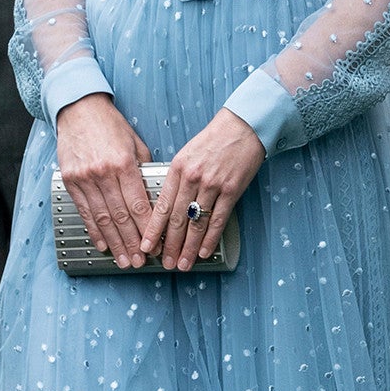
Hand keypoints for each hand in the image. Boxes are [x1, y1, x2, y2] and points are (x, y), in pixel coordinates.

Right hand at [55, 93, 152, 266]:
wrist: (79, 110)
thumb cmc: (111, 126)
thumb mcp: (135, 144)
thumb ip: (143, 171)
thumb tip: (153, 198)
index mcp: (123, 164)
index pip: (138, 205)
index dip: (147, 229)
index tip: (154, 245)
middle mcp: (102, 173)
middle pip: (120, 217)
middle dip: (132, 243)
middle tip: (139, 261)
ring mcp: (84, 179)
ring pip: (101, 218)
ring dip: (114, 243)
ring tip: (123, 260)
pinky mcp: (70, 181)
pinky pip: (83, 212)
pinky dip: (94, 230)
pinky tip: (102, 244)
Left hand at [138, 107, 264, 270]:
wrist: (243, 126)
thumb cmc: (213, 140)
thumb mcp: (185, 154)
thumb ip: (175, 179)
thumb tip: (165, 205)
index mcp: (176, 169)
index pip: (160, 206)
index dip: (152, 230)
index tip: (146, 246)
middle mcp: (191, 178)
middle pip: (176, 219)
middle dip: (169, 245)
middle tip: (165, 263)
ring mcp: (212, 185)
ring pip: (195, 223)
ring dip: (187, 247)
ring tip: (182, 264)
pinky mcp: (231, 190)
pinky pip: (218, 219)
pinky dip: (210, 238)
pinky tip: (202, 251)